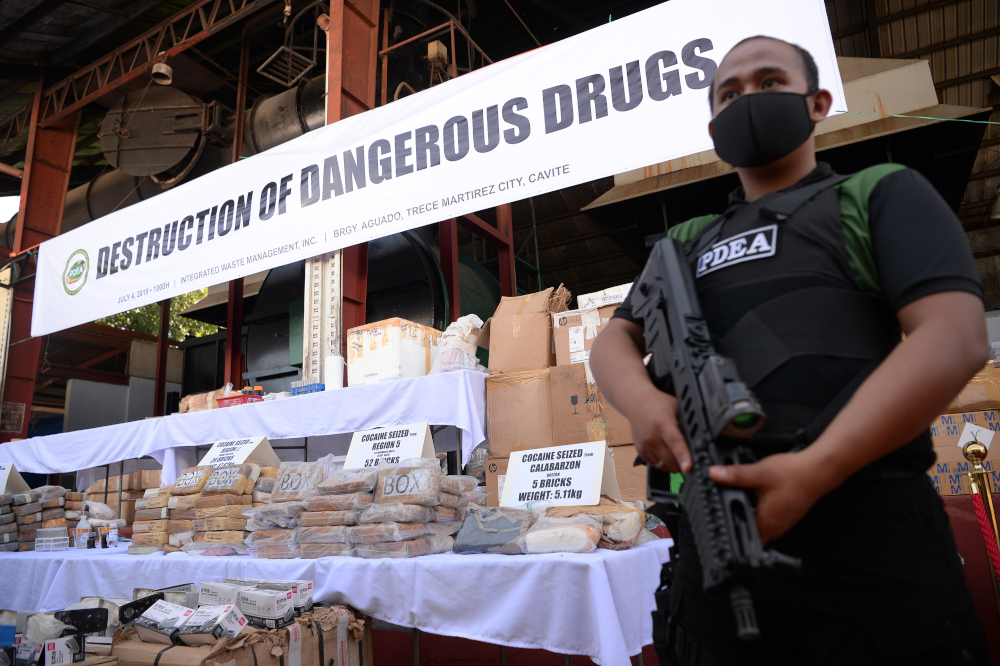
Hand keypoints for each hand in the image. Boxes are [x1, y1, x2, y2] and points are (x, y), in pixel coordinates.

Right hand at [625, 388, 691, 472]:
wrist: (636, 402)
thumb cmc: (659, 404)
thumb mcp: (677, 408)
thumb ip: (687, 425)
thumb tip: (701, 441)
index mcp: (663, 423)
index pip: (675, 442)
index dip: (683, 456)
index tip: (689, 468)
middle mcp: (651, 436)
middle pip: (670, 460)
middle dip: (683, 464)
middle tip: (690, 459)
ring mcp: (644, 445)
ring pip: (664, 466)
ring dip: (673, 465)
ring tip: (677, 454)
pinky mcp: (640, 451)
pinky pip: (656, 465)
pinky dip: (664, 464)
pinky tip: (668, 453)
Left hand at [709, 452, 826, 543]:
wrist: (818, 471)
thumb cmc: (794, 475)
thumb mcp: (760, 473)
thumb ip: (736, 475)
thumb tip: (715, 474)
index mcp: (766, 522)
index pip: (742, 540)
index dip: (729, 533)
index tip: (718, 525)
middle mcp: (775, 528)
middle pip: (749, 535)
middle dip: (736, 524)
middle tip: (724, 510)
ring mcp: (781, 524)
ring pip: (758, 528)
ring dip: (747, 518)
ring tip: (737, 503)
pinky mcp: (785, 517)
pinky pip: (767, 521)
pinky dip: (758, 513)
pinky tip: (755, 499)